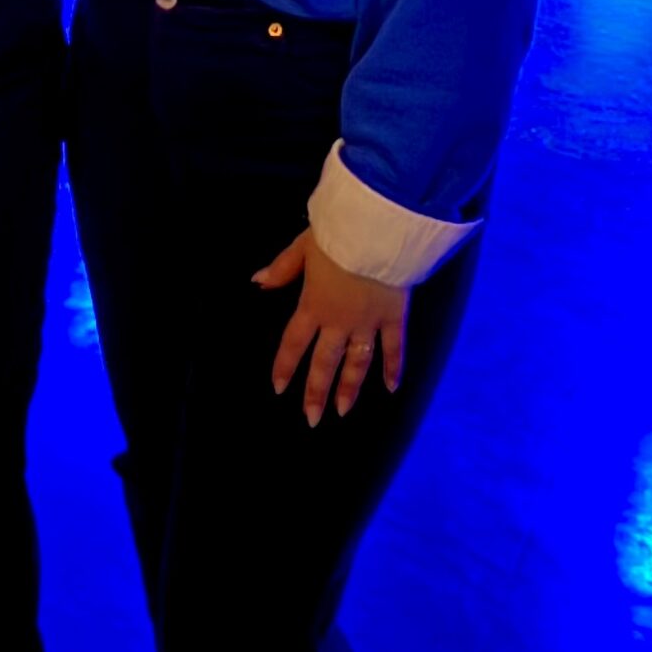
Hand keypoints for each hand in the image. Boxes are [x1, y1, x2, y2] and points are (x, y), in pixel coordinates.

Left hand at [254, 228, 407, 426]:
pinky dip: (394, 368)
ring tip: (342, 411)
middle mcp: (339, 322)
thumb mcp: (302, 247)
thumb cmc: (337, 235)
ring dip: (349, 388)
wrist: (376, 232)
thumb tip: (258, 282)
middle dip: (316, 392)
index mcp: (313, 305)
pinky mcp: (394, 317)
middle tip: (312, 419)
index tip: (279, 389)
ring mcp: (368, 323)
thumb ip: (282, 268)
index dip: (285, 366)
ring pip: (358, 363)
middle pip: (325, 363)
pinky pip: (394, 348)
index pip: (294, 342)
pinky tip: (391, 389)